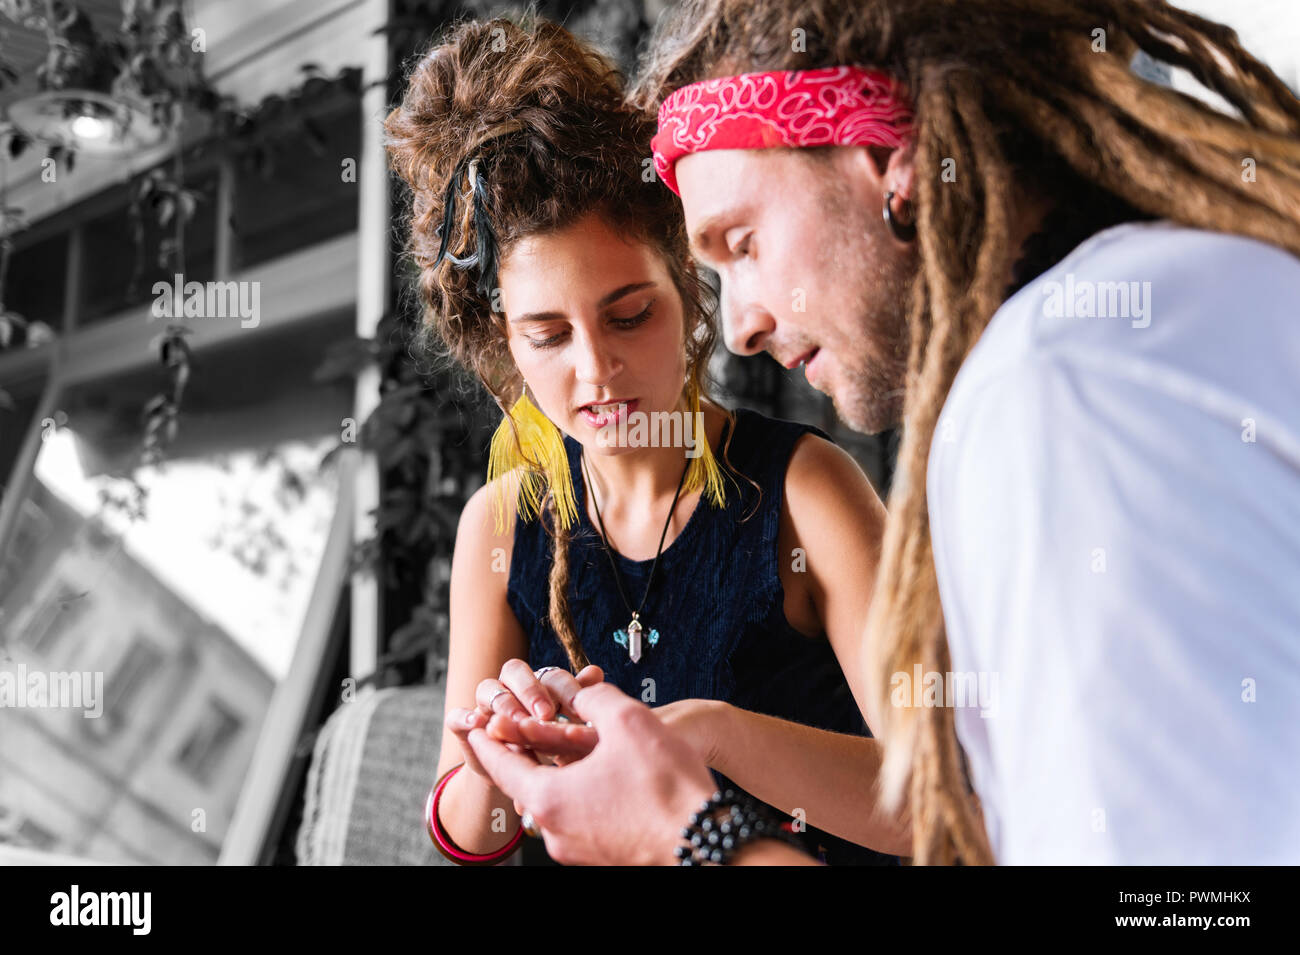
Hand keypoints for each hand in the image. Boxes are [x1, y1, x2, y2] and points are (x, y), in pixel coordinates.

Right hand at [447, 661, 602, 775]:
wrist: (516, 782)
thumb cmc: (547, 750)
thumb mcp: (567, 732)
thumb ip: (578, 702)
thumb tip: (596, 671)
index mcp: (538, 684)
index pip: (548, 673)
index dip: (562, 686)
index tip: (578, 706)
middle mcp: (509, 687)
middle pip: (514, 670)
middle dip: (531, 690)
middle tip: (546, 713)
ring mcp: (484, 705)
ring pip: (488, 688)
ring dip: (504, 704)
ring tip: (517, 723)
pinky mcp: (464, 726)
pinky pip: (457, 716)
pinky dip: (465, 717)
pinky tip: (478, 724)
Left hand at [466, 682, 715, 865]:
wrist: (705, 843)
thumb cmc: (666, 785)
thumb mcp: (627, 721)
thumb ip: (594, 698)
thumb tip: (583, 693)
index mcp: (548, 798)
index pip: (500, 764)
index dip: (485, 737)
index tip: (471, 723)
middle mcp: (554, 831)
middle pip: (525, 783)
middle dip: (522, 752)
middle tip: (514, 726)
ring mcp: (577, 849)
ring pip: (554, 801)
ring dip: (555, 772)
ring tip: (563, 745)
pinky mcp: (602, 856)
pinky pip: (578, 817)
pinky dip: (578, 792)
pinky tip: (601, 776)